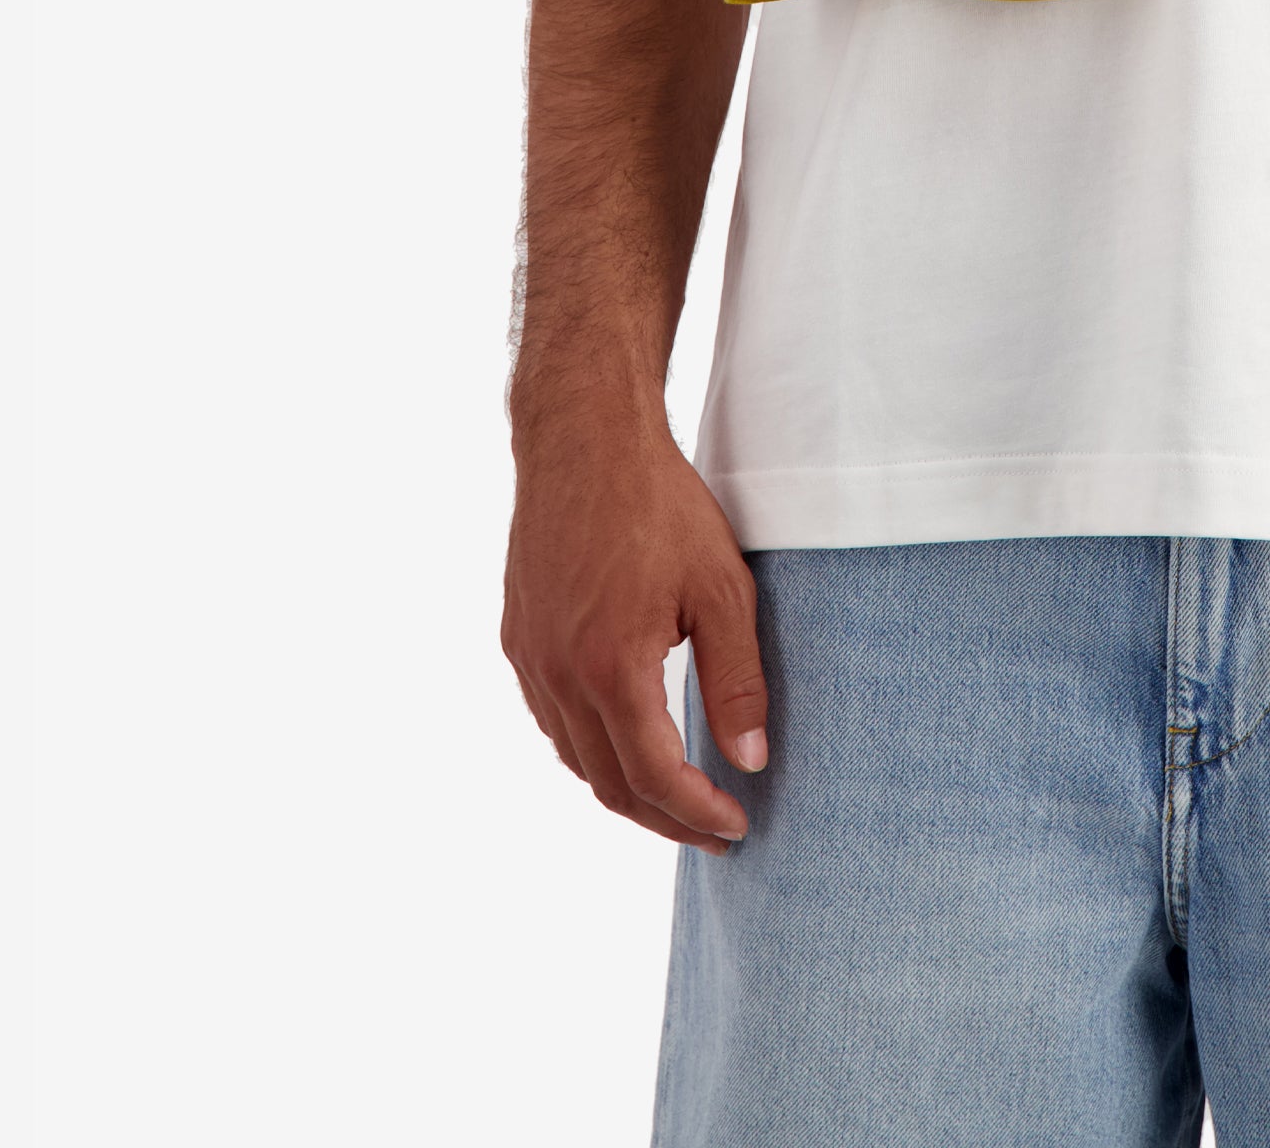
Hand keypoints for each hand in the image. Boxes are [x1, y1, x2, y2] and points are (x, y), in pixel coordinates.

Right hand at [503, 368, 771, 851]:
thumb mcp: (721, 588)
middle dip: (665, 818)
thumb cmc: (660, 504)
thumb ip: (737, 679)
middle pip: (610, 784)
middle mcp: (557, 675)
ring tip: (677, 795)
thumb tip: (752, 759)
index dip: (697, 813)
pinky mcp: (517, 638)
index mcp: (610, 667)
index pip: (655, 777)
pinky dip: (591, 748)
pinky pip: (552, 720)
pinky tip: (626, 739)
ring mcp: (529, 659)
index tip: (737, 826)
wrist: (583, 438)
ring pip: (575, 758)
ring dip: (625, 788)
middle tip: (713, 831)